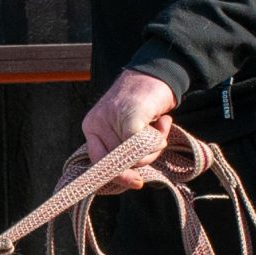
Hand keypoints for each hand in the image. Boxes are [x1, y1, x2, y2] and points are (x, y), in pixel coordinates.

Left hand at [81, 70, 179, 189]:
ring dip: (155, 146)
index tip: (137, 182)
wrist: (158, 72)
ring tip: (160, 125)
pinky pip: (144, 145)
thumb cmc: (144, 103)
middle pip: (121, 164)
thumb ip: (122, 151)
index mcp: (91, 127)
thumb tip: (131, 180)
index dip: (119, 176)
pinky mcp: (129, 117)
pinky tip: (164, 121)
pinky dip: (159, 138)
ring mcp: (111, 119)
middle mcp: (96, 123)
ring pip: (134, 157)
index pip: (98, 164)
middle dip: (144, 157)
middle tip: (156, 138)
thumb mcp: (126, 129)